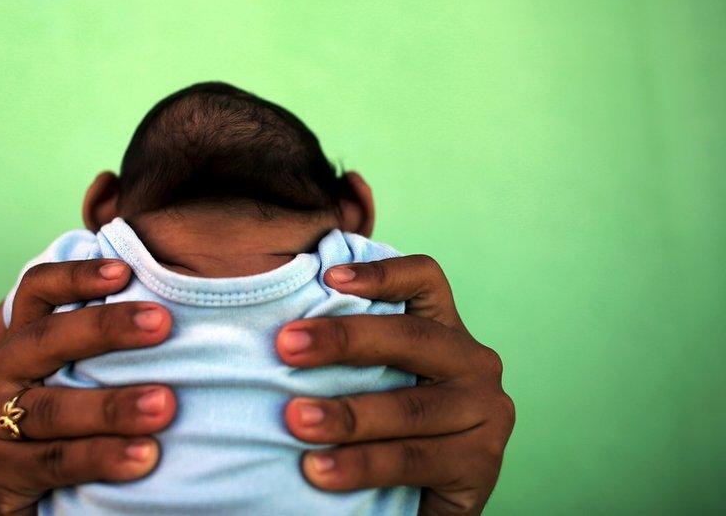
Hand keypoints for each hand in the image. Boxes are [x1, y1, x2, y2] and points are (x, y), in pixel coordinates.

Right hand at [0, 260, 177, 515]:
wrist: (34, 503)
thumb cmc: (72, 425)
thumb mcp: (76, 377)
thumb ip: (104, 347)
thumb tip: (171, 308)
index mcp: (15, 339)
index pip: (36, 291)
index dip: (76, 276)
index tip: (125, 271)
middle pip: (46, 340)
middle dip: (106, 329)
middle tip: (162, 323)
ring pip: (53, 408)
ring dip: (112, 406)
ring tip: (164, 405)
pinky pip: (54, 461)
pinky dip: (101, 457)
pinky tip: (144, 457)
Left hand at [276, 255, 514, 514]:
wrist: (419, 502)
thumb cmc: (383, 429)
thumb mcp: (373, 381)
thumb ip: (351, 354)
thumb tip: (280, 332)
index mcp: (444, 330)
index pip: (424, 280)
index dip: (381, 273)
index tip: (328, 278)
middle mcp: (473, 362)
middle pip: (411, 337)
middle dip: (344, 338)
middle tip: (286, 347)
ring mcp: (486, 413)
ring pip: (409, 407)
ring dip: (346, 414)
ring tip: (295, 420)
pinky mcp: (482, 464)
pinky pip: (413, 459)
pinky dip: (362, 464)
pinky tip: (320, 470)